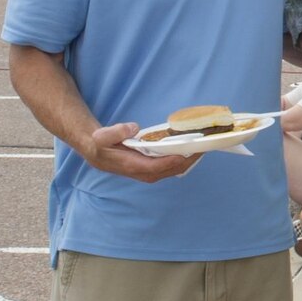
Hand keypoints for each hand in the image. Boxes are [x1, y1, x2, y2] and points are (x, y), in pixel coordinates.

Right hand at [77, 122, 198, 182]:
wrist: (98, 152)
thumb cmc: (100, 144)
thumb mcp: (102, 136)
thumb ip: (116, 132)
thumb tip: (133, 128)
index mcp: (132, 165)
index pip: (156, 166)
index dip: (171, 161)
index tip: (186, 152)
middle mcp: (144, 172)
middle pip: (171, 169)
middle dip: (188, 159)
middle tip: (203, 146)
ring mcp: (150, 172)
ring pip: (175, 169)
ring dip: (189, 159)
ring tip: (203, 146)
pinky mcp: (154, 168)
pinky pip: (173, 165)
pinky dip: (184, 158)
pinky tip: (192, 148)